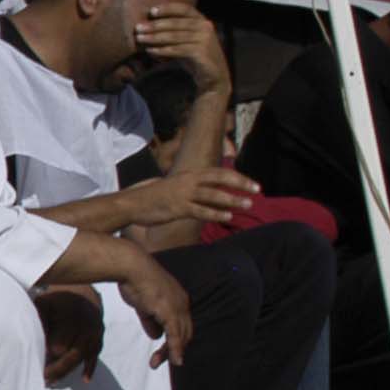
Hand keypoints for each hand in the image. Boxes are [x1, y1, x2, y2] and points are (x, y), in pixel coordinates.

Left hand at [32, 284, 106, 385]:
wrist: (83, 296)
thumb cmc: (57, 302)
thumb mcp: (45, 304)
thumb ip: (39, 319)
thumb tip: (30, 338)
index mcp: (71, 317)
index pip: (60, 344)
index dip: (48, 354)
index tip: (36, 363)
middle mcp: (86, 327)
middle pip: (73, 354)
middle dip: (57, 368)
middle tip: (42, 379)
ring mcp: (95, 335)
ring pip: (82, 357)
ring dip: (67, 371)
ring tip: (51, 382)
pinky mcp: (99, 341)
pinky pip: (95, 357)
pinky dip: (90, 368)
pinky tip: (85, 380)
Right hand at [113, 250, 193, 367]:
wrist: (131, 267)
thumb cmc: (133, 280)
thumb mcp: (142, 304)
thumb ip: (150, 320)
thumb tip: (156, 336)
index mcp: (177, 299)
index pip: (180, 324)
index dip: (174, 339)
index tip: (162, 350)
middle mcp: (182, 303)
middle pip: (184, 333)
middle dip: (173, 349)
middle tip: (157, 360)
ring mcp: (178, 307)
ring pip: (181, 336)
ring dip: (171, 352)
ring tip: (156, 363)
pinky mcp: (170, 312)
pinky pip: (175, 335)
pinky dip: (175, 349)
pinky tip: (174, 360)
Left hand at [133, 1, 228, 89]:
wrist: (213, 76)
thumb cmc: (194, 56)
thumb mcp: (184, 41)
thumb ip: (172, 32)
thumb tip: (146, 26)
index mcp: (202, 20)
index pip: (184, 9)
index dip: (168, 8)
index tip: (151, 11)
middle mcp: (205, 27)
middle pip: (176, 23)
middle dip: (154, 25)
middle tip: (138, 28)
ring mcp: (205, 40)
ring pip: (174, 37)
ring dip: (154, 38)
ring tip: (139, 39)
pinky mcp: (201, 53)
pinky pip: (177, 50)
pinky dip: (162, 50)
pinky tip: (150, 51)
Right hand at [134, 164, 258, 229]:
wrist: (130, 204)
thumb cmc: (151, 197)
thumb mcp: (172, 186)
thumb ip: (189, 187)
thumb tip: (203, 191)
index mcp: (188, 175)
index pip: (219, 173)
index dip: (237, 177)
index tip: (253, 184)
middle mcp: (188, 181)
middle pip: (220, 179)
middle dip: (241, 184)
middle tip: (258, 190)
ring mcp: (183, 195)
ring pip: (214, 195)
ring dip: (233, 199)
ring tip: (248, 204)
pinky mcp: (178, 208)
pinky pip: (201, 211)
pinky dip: (216, 213)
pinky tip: (228, 216)